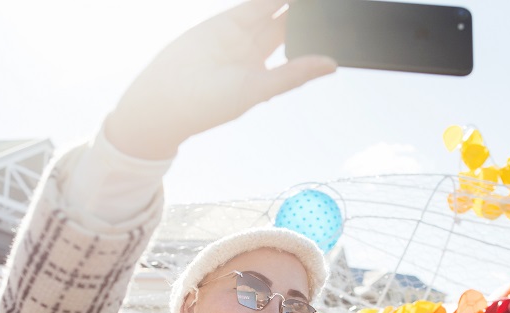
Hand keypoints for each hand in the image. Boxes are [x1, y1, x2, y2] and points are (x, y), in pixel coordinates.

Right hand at [104, 0, 336, 159]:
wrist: (166, 98)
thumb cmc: (209, 105)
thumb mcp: (258, 90)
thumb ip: (293, 73)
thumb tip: (331, 65)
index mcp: (265, 70)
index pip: (298, 45)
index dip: (318, 32)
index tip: (343, 20)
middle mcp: (254, 49)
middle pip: (290, 21)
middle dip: (309, 12)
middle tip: (339, 4)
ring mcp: (239, 32)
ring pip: (275, 7)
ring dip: (294, 3)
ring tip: (319, 0)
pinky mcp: (227, 20)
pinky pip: (257, 2)